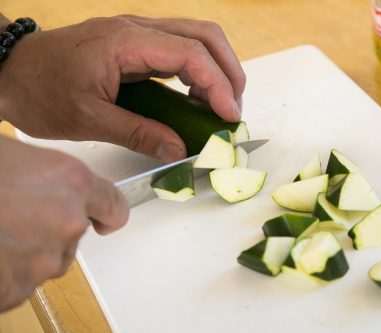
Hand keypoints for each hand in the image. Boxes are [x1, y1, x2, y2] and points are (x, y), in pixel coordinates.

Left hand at [0, 16, 244, 161]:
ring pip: (197, 38)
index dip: (218, 84)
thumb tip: (179, 149)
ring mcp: (138, 34)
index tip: (229, 116)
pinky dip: (199, 73)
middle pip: (205, 35)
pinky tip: (198, 99)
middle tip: (232, 111)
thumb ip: (139, 134)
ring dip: (218, 70)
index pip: (190, 54)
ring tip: (221, 108)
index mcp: (125, 42)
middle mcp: (137, 29)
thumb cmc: (40, 90)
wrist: (11, 71)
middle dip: (229, 72)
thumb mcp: (89, 120)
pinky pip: (180, 50)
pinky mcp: (137, 45)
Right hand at [0, 135, 127, 310]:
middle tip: (11, 213)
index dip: (107, 213)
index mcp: (70, 182)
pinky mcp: (13, 290)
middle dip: (48, 227)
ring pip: (44, 260)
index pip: (114, 206)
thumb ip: (43, 176)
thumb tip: (42, 184)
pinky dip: (3, 273)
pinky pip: (17, 283)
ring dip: (24, 250)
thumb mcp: (12, 155)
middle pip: (72, 234)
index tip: (103, 218)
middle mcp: (66, 223)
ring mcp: (41, 261)